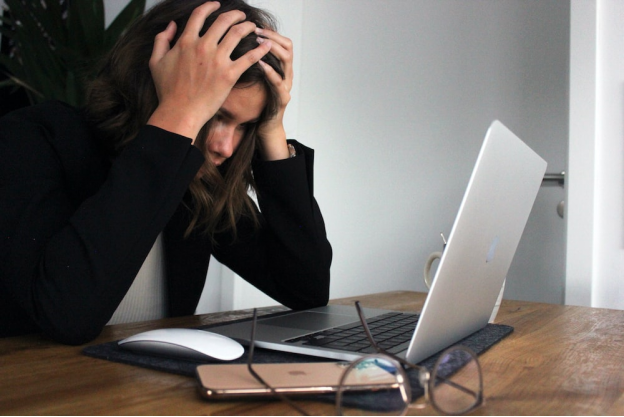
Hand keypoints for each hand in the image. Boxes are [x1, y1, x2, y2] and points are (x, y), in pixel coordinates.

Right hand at [147, 2, 272, 142]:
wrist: (180, 112)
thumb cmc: (167, 90)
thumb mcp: (156, 62)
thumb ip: (162, 40)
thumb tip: (171, 25)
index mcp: (186, 41)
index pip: (200, 15)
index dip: (210, 6)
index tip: (217, 5)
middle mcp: (203, 46)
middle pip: (223, 21)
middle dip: (235, 15)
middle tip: (241, 15)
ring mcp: (217, 60)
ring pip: (238, 34)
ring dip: (248, 26)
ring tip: (253, 26)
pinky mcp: (229, 75)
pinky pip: (249, 58)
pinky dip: (260, 49)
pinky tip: (267, 45)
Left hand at [255, 27, 293, 160]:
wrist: (264, 127)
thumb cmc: (257, 102)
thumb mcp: (254, 78)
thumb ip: (251, 63)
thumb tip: (237, 45)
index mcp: (281, 68)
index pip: (283, 42)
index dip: (271, 32)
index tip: (256, 26)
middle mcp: (287, 74)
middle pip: (287, 47)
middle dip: (272, 36)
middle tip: (256, 31)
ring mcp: (287, 86)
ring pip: (287, 60)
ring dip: (272, 49)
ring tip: (258, 43)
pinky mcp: (283, 98)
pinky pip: (279, 82)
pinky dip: (270, 71)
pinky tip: (260, 64)